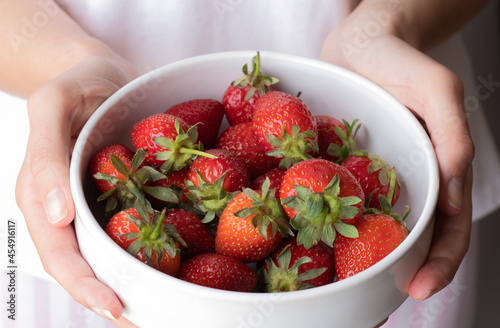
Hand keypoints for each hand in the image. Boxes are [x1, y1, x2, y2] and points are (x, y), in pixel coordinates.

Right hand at [15, 56, 137, 321]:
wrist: (98, 73)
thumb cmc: (74, 84)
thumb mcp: (53, 106)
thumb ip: (46, 157)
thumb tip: (57, 215)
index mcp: (40, 195)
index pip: (60, 252)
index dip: (84, 284)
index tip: (115, 308)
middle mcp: (64, 210)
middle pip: (82, 266)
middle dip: (110, 298)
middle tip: (146, 322)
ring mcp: (90, 207)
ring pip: (104, 256)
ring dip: (129, 286)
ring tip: (160, 310)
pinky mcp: (115, 198)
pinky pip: (127, 231)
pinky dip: (143, 254)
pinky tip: (168, 269)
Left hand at [319, 18, 473, 301]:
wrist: (360, 41)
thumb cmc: (403, 61)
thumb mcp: (437, 89)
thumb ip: (452, 134)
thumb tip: (454, 191)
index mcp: (437, 172)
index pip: (447, 230)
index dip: (440, 263)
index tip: (419, 291)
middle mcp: (405, 182)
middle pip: (406, 239)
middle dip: (395, 274)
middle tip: (373, 305)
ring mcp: (371, 179)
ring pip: (368, 227)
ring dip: (358, 260)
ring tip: (340, 289)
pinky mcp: (340, 167)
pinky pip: (333, 202)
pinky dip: (326, 226)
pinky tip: (307, 242)